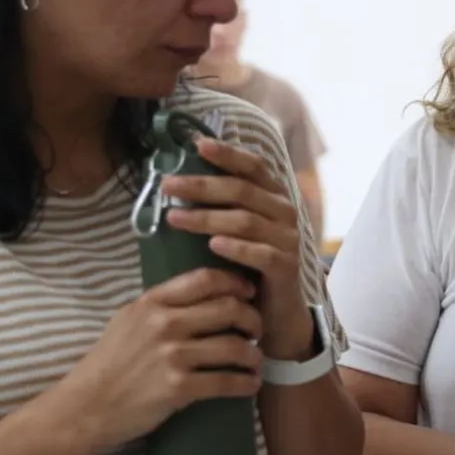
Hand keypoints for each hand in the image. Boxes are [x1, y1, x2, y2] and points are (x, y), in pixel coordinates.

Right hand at [55, 267, 262, 452]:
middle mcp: (164, 323)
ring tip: (256, 361)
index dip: (236, 283)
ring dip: (253, 355)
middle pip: (229, 308)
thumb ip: (162, 303)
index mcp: (152, 302)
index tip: (249, 293)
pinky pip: (226, 381)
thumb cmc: (107, 364)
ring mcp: (171, 355)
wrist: (83, 408)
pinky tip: (250, 384)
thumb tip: (202, 290)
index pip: (206, 279)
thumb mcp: (128, 320)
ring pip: (234, 346)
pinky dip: (245, 383)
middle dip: (252, 319)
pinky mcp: (177, 387)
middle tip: (257, 330)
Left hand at [161, 138, 312, 359]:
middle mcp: (285, 212)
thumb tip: (177, 177)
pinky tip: (212, 246)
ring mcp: (288, 239)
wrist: (274, 310)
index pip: (254, 166)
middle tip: (167, 185)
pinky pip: (261, 254)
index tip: (197, 144)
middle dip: (202, 185)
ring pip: (246, 221)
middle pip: (243, 191)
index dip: (228, 154)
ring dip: (207, 218)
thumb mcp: (235, 228)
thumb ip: (220, 204)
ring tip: (173, 218)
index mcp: (274, 196)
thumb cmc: (247, 264)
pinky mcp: (287, 267)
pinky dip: (236, 248)